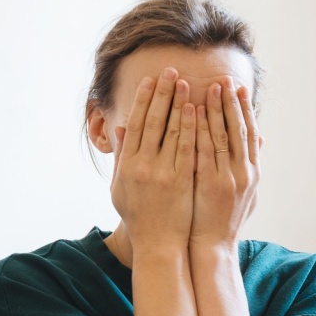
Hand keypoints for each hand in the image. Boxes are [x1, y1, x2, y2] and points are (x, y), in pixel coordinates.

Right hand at [110, 68, 196, 250]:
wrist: (158, 244)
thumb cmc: (139, 216)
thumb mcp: (121, 187)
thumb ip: (122, 157)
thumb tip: (120, 129)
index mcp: (127, 165)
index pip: (136, 124)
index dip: (142, 99)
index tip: (149, 80)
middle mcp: (143, 166)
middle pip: (152, 121)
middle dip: (161, 93)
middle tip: (169, 71)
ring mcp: (163, 173)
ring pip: (171, 131)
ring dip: (178, 103)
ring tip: (185, 82)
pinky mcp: (182, 181)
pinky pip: (188, 148)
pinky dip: (191, 127)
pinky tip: (196, 109)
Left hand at [190, 79, 260, 246]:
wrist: (213, 246)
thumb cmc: (225, 219)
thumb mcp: (248, 193)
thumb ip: (253, 164)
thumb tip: (263, 139)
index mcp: (253, 173)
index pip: (250, 133)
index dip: (245, 110)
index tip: (239, 88)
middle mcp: (244, 173)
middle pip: (238, 130)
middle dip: (231, 103)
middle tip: (224, 79)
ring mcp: (227, 178)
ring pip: (222, 136)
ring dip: (216, 110)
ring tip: (209, 88)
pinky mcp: (209, 184)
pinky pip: (204, 150)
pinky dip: (200, 129)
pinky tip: (193, 112)